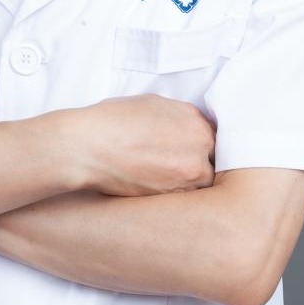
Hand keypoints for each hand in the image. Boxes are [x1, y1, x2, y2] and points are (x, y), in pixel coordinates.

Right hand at [76, 94, 215, 196]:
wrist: (86, 147)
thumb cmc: (111, 121)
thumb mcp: (150, 104)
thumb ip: (179, 116)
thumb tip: (189, 127)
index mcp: (195, 120)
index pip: (217, 139)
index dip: (206, 148)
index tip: (195, 154)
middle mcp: (199, 145)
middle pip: (216, 162)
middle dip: (204, 166)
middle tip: (183, 171)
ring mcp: (189, 173)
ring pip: (205, 184)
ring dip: (194, 185)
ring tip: (171, 184)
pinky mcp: (174, 195)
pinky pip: (188, 200)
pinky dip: (180, 198)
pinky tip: (161, 191)